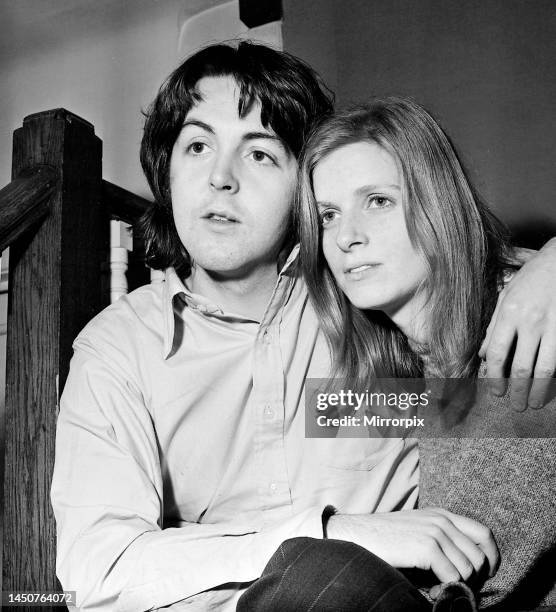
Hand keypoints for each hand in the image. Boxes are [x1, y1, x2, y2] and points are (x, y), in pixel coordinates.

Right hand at [327, 508, 498, 583]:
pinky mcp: (426, 546)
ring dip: (457, 585)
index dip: (491, 558)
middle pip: (481, 555)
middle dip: (474, 579)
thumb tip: (467, 567)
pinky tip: (429, 589)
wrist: (357, 535)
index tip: (484, 576)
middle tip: (454, 587)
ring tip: (437, 587)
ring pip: (469, 569)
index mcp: (442, 515)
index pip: (484, 533)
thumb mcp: (418, 531)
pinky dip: (445, 589)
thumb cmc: (386, 539)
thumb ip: (441, 540)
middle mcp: (442, 520)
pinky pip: (453, 576)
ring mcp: (435, 531)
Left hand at [479, 238, 555, 408]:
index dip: (496, 377)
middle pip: (522, 366)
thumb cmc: (530, 279)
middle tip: (517, 407)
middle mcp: (530, 322)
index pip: (499, 353)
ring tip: (536, 403)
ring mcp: (553, 326)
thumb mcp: (505, 297)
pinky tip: (552, 385)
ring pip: (546, 368)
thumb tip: (485, 355)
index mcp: (509, 314)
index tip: (496, 392)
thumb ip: (494, 327)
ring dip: (540, 390)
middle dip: (518, 391)